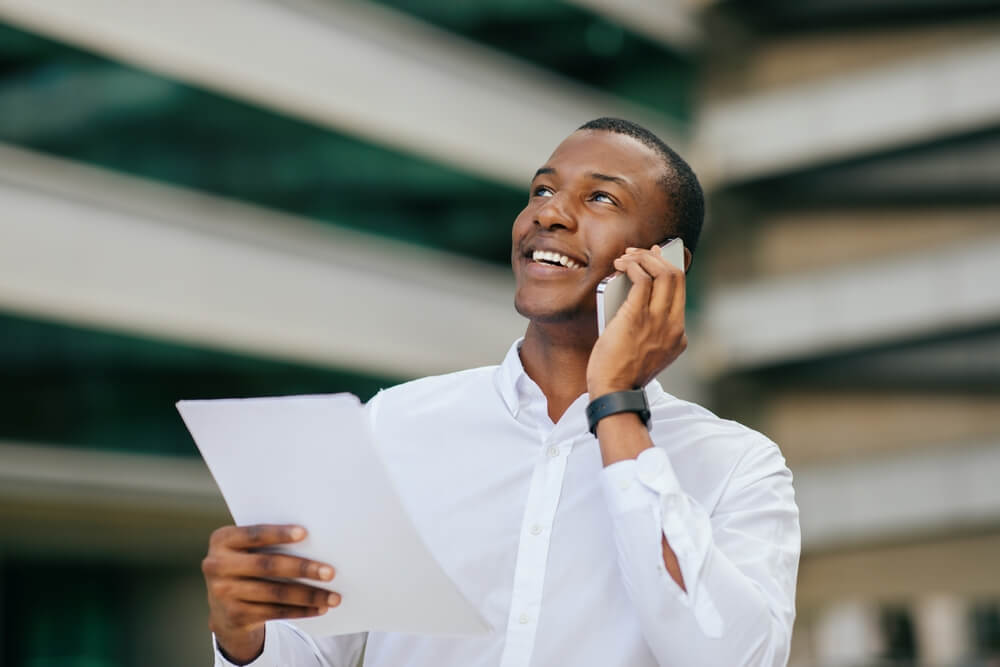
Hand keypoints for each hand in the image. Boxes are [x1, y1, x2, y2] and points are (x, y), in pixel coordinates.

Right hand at [202, 524, 339, 663]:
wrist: (222, 606)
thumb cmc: (246, 565)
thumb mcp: (245, 550)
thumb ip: (267, 543)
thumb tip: (315, 542)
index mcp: (222, 540)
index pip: (254, 534)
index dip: (279, 533)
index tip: (305, 533)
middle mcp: (217, 566)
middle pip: (267, 565)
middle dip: (303, 568)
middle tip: (330, 572)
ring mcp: (224, 593)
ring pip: (275, 593)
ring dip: (309, 595)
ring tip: (333, 596)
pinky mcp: (235, 616)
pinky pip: (275, 612)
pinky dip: (301, 610)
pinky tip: (320, 607)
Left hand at [587, 245, 686, 396]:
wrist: (614, 392)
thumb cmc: (620, 373)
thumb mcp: (646, 351)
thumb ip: (648, 328)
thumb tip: (633, 292)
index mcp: (678, 336)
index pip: (681, 292)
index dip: (668, 268)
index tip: (656, 256)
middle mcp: (674, 325)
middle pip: (677, 276)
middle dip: (657, 257)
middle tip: (638, 253)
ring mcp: (658, 320)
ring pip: (663, 272)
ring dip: (643, 257)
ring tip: (626, 256)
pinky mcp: (638, 316)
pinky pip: (641, 279)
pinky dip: (633, 265)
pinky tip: (621, 264)